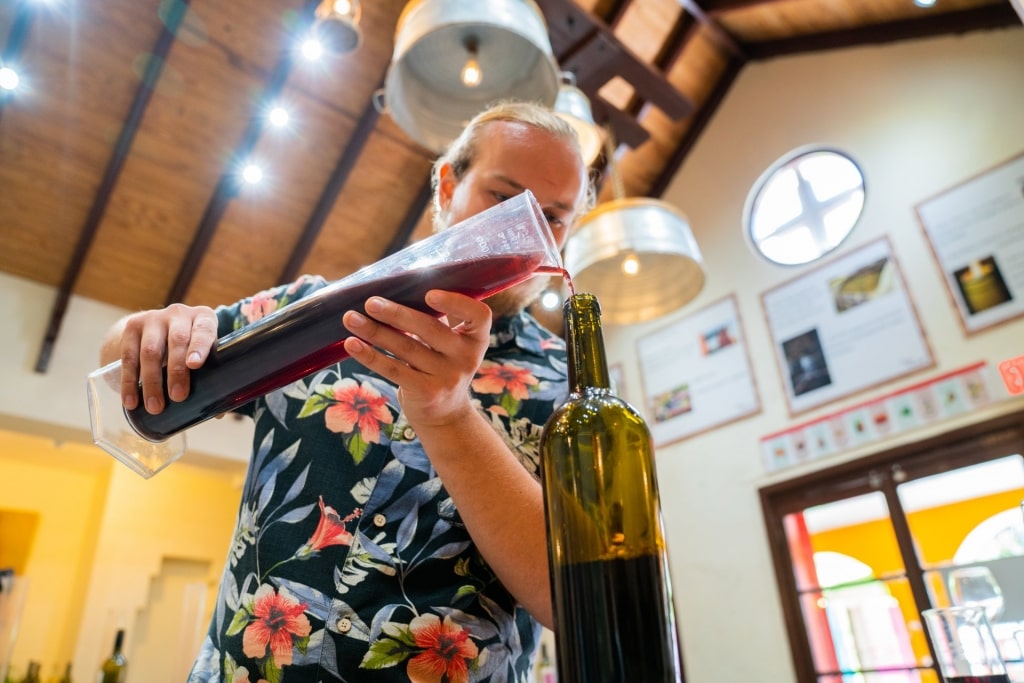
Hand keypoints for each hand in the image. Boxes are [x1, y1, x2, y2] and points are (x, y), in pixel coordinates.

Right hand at [115, 303, 217, 412]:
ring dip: (152, 381)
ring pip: (151, 350)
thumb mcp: (203, 353)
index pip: (204, 330)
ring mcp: (154, 317)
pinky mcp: (132, 326)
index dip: (200, 347)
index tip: (195, 365)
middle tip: (178, 397)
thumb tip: (218, 412)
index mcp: (204, 318)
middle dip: (176, 371)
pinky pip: (129, 357)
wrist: (156, 329)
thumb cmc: (190, 347)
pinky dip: (129, 381)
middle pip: (177, 341)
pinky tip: (131, 400)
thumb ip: (211, 376)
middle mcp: (179, 313)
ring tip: (155, 407)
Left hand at [341, 290, 490, 427]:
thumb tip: (393, 287)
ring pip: (406, 348)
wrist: (446, 414)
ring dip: (375, 331)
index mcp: (477, 338)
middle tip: (371, 302)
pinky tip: (352, 344)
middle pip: (430, 329)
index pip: (479, 315)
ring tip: (351, 318)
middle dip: (397, 313)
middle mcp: (467, 357)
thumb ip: (436, 320)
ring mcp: (448, 377)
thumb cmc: (442, 365)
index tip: (429, 293)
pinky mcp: (426, 392)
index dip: (455, 303)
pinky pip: (394, 370)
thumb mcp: (451, 344)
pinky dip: (370, 356)